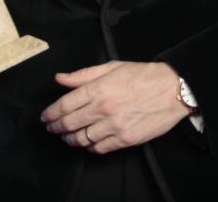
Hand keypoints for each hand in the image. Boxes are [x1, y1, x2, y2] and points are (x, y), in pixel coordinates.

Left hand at [40, 61, 189, 154]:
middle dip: (56, 127)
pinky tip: (86, 143)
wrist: (172, 89)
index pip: (65, 105)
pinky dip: (89, 148)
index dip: (51, 113)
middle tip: (51, 128)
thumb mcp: (111, 67)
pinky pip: (100, 148)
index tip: (45, 116)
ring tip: (66, 137)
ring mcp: (115, 126)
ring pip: (82, 139)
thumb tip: (60, 78)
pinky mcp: (126, 139)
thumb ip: (83, 75)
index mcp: (98, 89)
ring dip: (70, 139)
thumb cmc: (143, 76)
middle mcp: (104, 109)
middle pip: (70, 123)